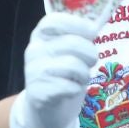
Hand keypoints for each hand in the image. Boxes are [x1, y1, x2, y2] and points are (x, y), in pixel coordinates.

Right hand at [9, 12, 99, 127]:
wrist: (46, 106)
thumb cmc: (63, 72)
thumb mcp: (69, 50)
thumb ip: (80, 37)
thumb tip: (95, 27)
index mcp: (41, 35)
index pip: (54, 21)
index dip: (77, 24)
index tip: (92, 32)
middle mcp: (34, 50)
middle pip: (72, 43)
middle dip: (90, 53)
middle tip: (91, 61)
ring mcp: (33, 71)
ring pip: (73, 66)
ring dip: (85, 74)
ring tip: (81, 77)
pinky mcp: (37, 93)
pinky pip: (69, 87)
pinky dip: (76, 90)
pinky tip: (70, 90)